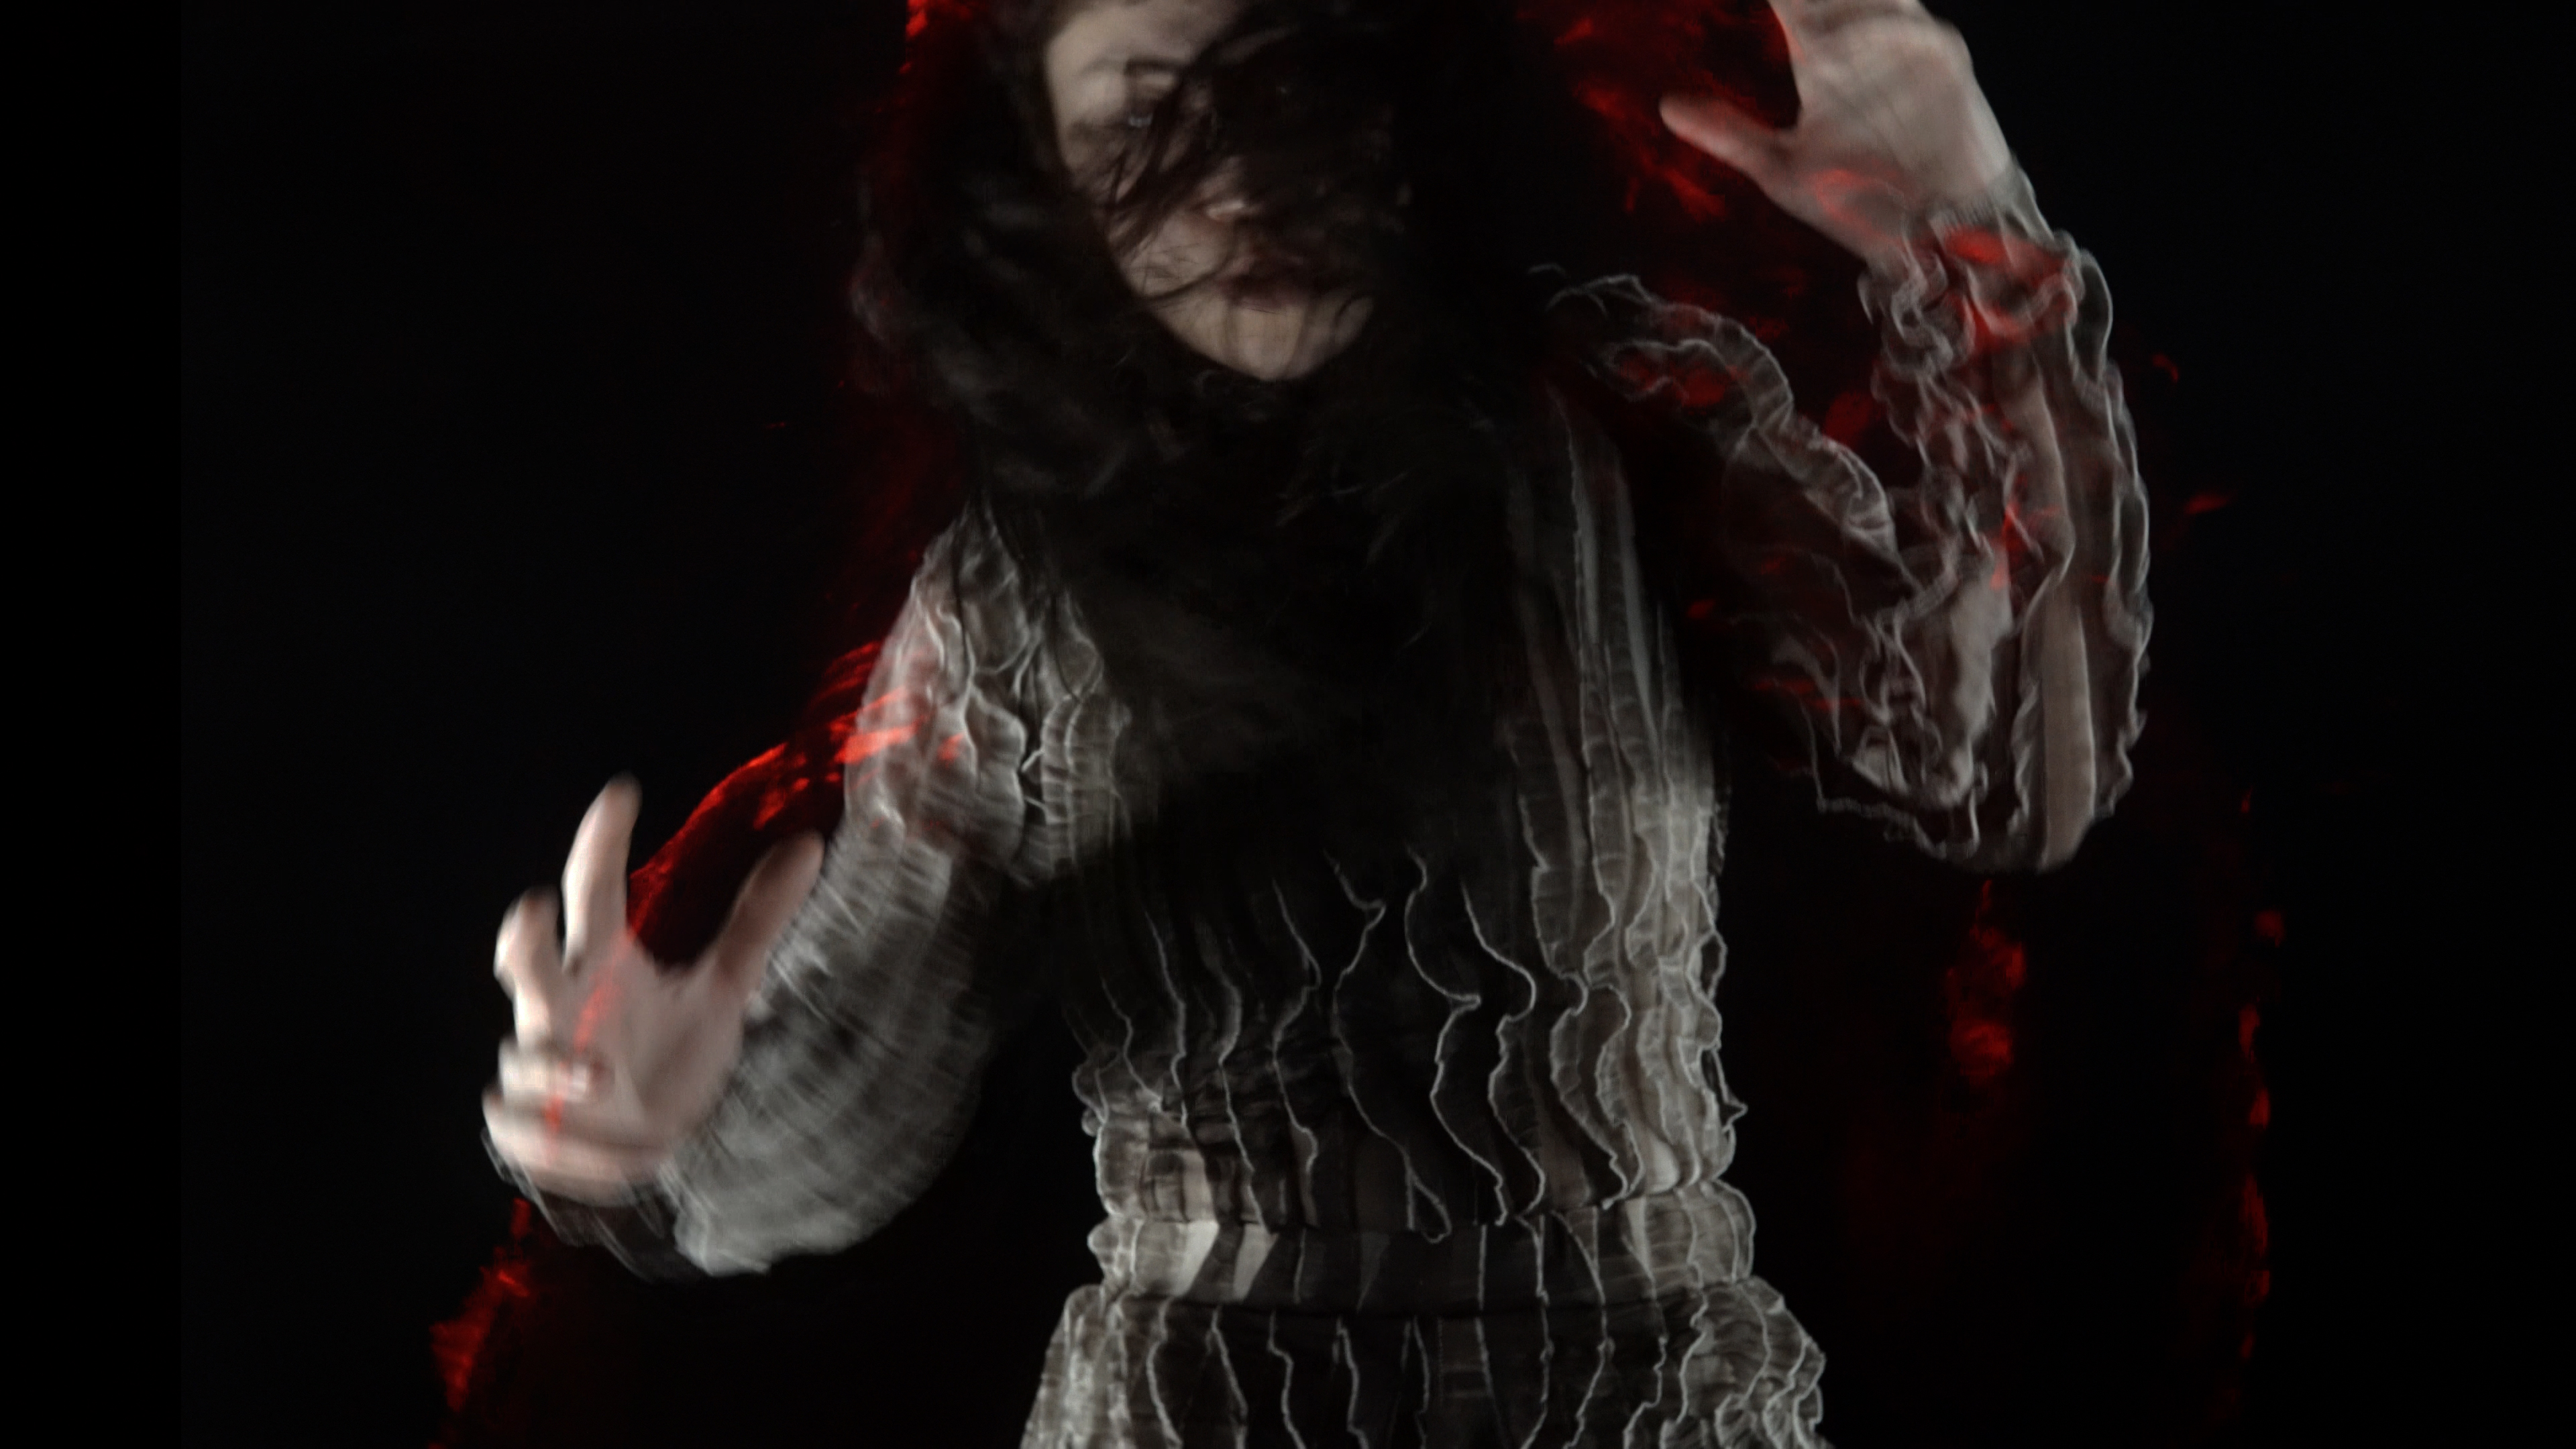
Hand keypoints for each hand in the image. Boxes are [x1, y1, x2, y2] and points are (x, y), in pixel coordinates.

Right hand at [484, 779, 822, 1202]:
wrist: (654, 1139)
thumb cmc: (672, 1051)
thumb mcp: (723, 987)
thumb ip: (757, 920)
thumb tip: (810, 844)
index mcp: (605, 963)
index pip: (595, 890)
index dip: (602, 841)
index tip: (622, 792)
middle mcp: (564, 1005)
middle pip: (525, 957)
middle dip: (522, 936)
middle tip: (535, 908)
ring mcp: (540, 1065)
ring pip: (520, 1051)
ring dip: (554, 1064)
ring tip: (603, 1076)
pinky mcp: (527, 1126)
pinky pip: (515, 1125)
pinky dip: (553, 1137)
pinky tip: (601, 1148)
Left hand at [1659, 0, 2013, 268]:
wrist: (1931, 233)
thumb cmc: (1860, 199)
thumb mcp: (1782, 170)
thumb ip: (1729, 135)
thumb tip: (1666, 107)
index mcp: (1818, 56)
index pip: (1789, 0)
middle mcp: (1860, 40)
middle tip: (1779, 0)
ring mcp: (1906, 45)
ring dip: (1844, 2)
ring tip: (1794, 14)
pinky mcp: (1944, 62)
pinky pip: (1914, 32)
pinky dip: (1879, 33)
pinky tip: (1828, 48)